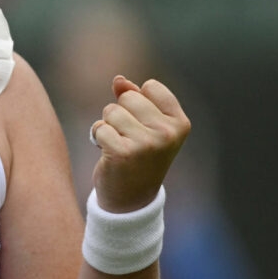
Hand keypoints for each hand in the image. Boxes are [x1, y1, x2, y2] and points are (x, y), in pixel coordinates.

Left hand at [90, 75, 190, 212]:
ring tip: (119, 146)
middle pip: (128, 97)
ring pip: (111, 111)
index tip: (143, 125)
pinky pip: (99, 127)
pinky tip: (108, 153)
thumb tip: (119, 80)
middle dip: (120, 114)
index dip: (138, 102)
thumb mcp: (144, 125)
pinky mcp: (123, 153)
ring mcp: (147, 143)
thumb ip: (134, 97)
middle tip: (128, 138)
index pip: (150, 86)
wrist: (131, 199)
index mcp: (180, 123)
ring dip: (107, 126)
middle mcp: (168, 133)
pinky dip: (97, 137)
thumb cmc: (138, 156)